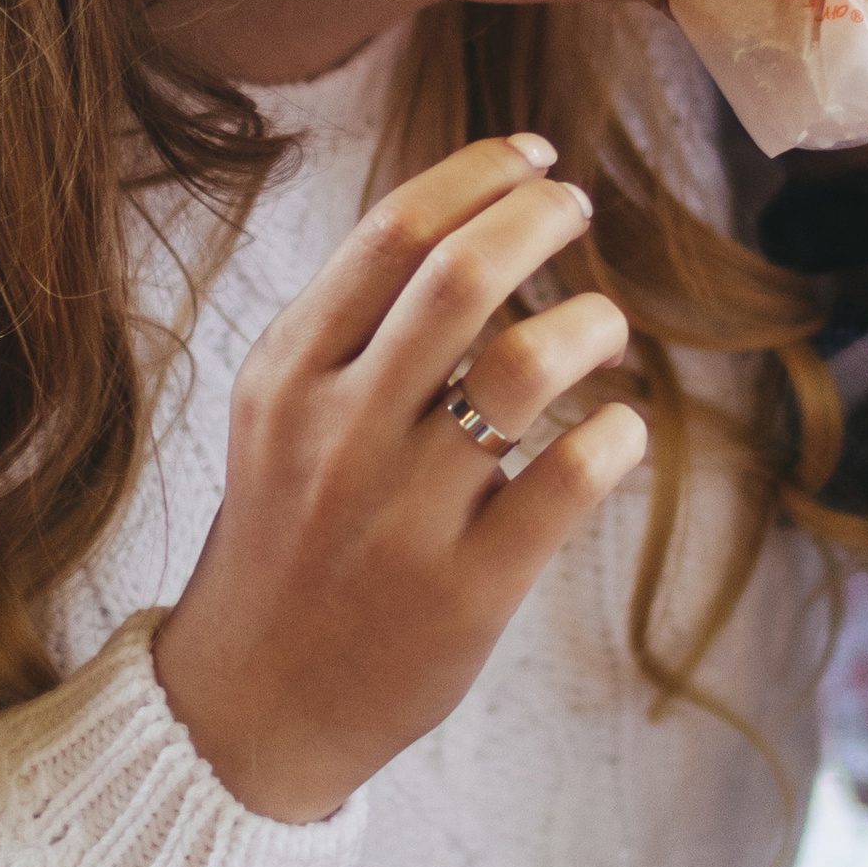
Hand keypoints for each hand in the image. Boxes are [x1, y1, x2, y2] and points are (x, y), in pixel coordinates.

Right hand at [152, 138, 645, 822]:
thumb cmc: (286, 540)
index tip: (536, 158)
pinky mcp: (466, 590)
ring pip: (523, 365)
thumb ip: (356, 330)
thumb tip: (472, 221)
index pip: (393, 231)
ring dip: (589, 322)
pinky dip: (616, 435)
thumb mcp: (282, 418)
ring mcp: (403, 512)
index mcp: (288, 374)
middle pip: (460, 273)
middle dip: (541, 217)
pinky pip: (568, 480)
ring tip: (603, 329)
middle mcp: (339, 431)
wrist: (248, 708)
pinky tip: (619, 428)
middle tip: (578, 211)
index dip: (480, 173)